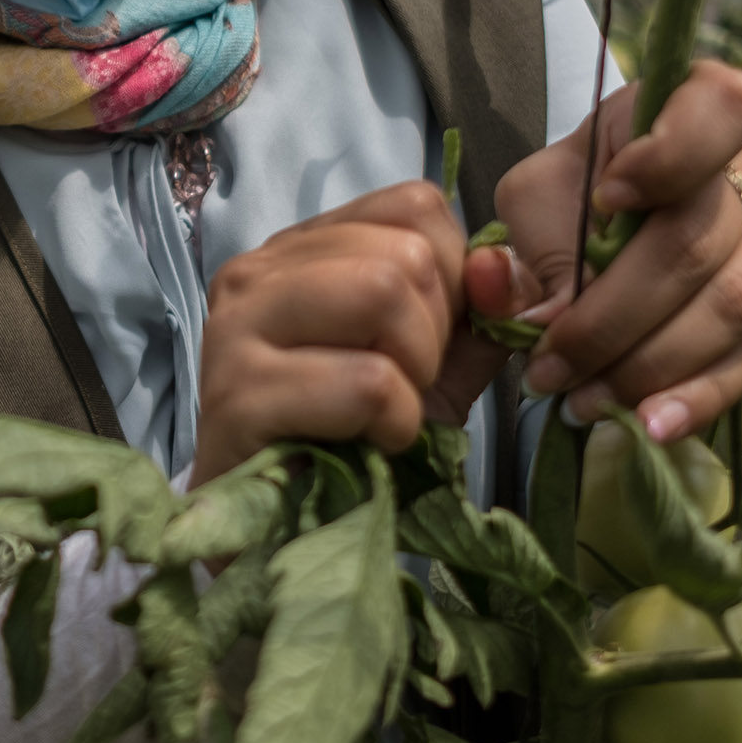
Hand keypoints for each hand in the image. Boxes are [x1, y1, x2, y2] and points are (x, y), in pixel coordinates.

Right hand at [193, 181, 499, 485]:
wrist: (278, 536)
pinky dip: (394, 422)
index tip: (426, 344)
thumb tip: (504, 267)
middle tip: (400, 389)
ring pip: (382, 292)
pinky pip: (366, 381)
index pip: (413, 206)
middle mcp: (258, 269)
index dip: (454, 278)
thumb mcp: (433, 368)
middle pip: (405, 253)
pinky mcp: (237, 392)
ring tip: (384, 413)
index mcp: (301, 249)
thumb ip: (480, 312)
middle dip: (434, 335)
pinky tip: (369, 444)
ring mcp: (238, 325)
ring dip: (414, 372)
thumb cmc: (350, 443)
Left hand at [483, 61, 741, 441]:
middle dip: (615, 318)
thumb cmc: (578, 193)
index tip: (607, 196)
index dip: (670, 155)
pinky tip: (651, 426)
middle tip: (550, 367)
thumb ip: (526, 248)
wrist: (618, 219)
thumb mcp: (537, 198)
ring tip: (584, 404)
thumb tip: (529, 319)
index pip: (721, 109)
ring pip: (731, 308)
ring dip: (650, 366)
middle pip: (698, 244)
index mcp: (700, 104)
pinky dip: (700, 396)